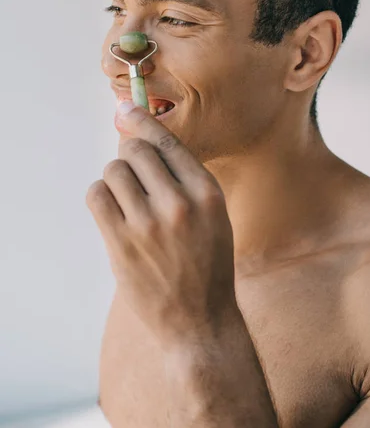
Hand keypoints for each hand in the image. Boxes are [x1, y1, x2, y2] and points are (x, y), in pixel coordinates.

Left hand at [86, 101, 235, 347]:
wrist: (200, 320)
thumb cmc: (207, 263)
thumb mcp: (213, 215)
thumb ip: (183, 178)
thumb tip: (139, 139)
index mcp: (207, 193)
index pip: (167, 143)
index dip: (143, 121)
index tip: (125, 108)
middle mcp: (179, 204)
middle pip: (136, 150)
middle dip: (131, 156)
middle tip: (135, 176)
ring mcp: (148, 225)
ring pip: (114, 169)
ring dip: (115, 178)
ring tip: (126, 198)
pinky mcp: (121, 244)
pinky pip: (96, 195)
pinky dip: (100, 195)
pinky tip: (112, 209)